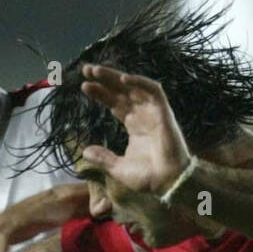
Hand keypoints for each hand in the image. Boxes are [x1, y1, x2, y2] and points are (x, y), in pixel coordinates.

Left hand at [79, 65, 190, 197]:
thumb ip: (103, 158)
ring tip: (96, 71)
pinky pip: (153, 90)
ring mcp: (153, 112)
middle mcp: (143, 115)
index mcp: (134, 126)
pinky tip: (123, 78)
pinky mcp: (164, 112)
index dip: (101, 94)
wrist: (168, 183)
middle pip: (121, 91)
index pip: (115, 103)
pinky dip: (140, 82)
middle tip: (85, 69)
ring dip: (115, 76)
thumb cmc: (147, 178)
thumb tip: (84, 152)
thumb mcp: (118, 168)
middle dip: (104, 79)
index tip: (84, 86)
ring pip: (134, 86)